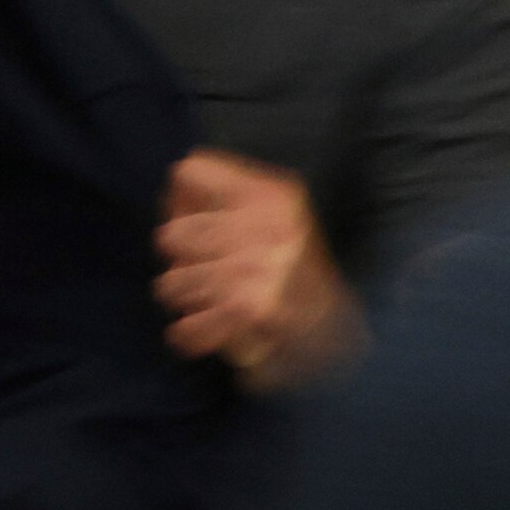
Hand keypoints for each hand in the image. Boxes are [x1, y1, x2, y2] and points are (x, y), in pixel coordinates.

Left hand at [161, 150, 361, 391]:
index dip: (179, 202)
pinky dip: (191, 335)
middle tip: (206, 270)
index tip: (191, 221)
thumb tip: (169, 198)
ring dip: (186, 297)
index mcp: (270, 195)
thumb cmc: (296, 269)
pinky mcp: (246, 313)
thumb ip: (224, 198)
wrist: (340, 329)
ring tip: (214, 299)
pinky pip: (183, 328)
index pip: (189, 173)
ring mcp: (254, 270)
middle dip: (181, 258)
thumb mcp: (275, 215)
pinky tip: (212, 328)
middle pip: (170, 234)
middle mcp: (264, 226)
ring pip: (170, 284)